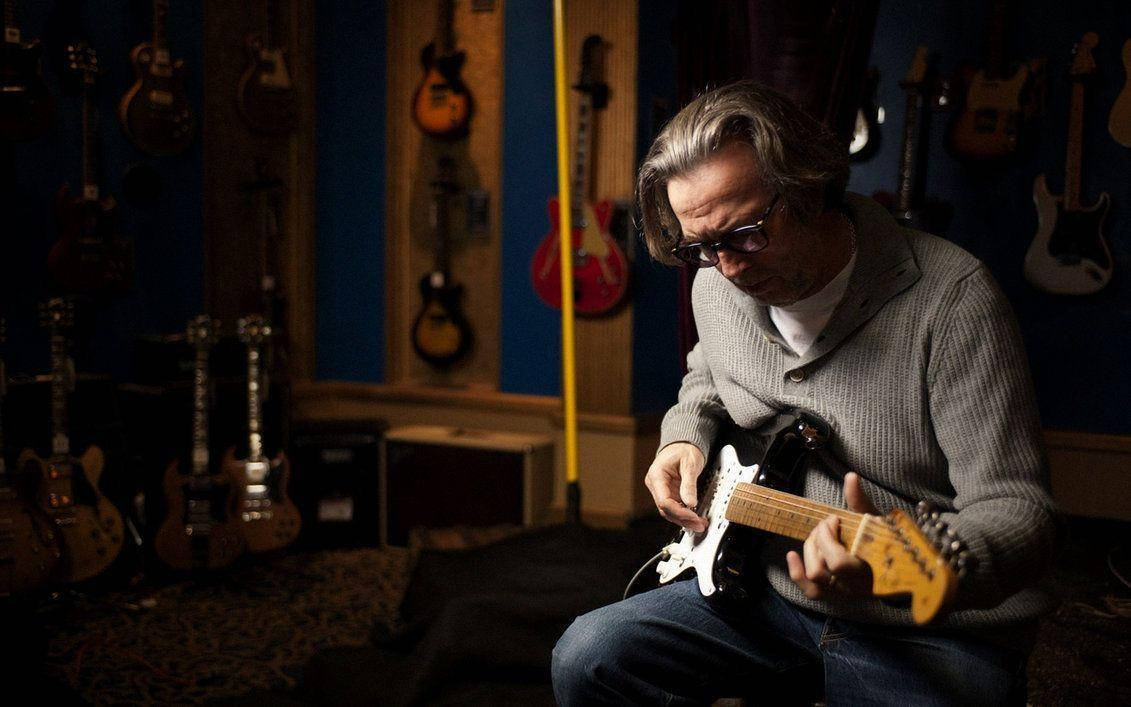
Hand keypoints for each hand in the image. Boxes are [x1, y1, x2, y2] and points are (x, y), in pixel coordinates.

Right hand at [644, 442, 706, 531]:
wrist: (683, 444)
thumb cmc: (684, 449)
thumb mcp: (690, 464)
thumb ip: (689, 484)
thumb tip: (690, 503)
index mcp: (656, 476)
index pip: (664, 501)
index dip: (679, 512)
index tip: (694, 516)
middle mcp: (655, 485)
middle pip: (666, 509)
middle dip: (683, 519)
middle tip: (699, 525)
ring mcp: (660, 490)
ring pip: (669, 511)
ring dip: (684, 519)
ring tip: (700, 524)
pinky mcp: (668, 493)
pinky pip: (674, 507)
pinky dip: (684, 513)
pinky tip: (695, 517)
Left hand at [786, 472, 877, 598]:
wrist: (900, 567)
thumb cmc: (886, 540)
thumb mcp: (876, 520)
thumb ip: (859, 502)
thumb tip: (850, 476)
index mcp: (869, 569)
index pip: (837, 562)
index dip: (827, 538)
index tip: (834, 518)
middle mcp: (855, 586)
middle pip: (820, 569)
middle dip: (817, 541)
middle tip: (826, 525)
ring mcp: (844, 592)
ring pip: (814, 578)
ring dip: (809, 553)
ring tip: (817, 536)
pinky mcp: (835, 594)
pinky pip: (811, 591)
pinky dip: (797, 573)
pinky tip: (791, 554)